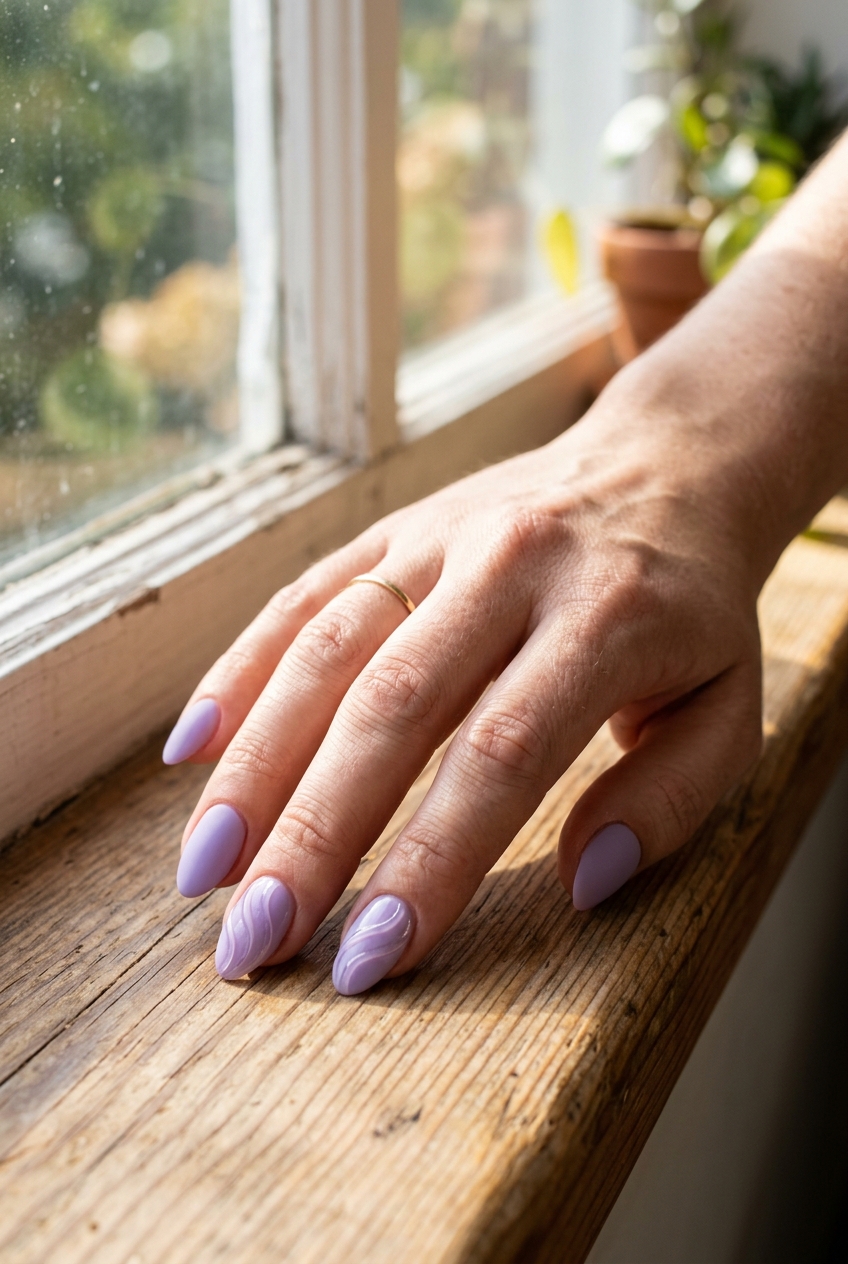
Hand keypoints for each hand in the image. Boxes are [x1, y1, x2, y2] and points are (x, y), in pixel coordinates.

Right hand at [164, 367, 766, 994]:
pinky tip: (195, 753)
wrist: (667, 466)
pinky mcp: (393, 528)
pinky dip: (241, 673)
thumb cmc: (697, 614)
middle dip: (314, 834)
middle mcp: (511, 567)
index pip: (502, 754)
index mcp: (609, 619)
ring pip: (326, 651)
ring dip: (256, 766)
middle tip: (255, 940)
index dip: (430, 860)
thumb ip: (668, 799)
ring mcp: (440, 537)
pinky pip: (301, 596)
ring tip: (206, 871)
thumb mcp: (731, 709)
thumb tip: (577, 878)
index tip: (373, 957)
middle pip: (391, 707)